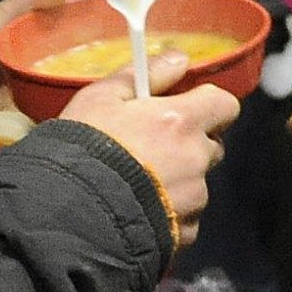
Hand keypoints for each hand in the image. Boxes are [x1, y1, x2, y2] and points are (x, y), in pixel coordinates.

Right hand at [65, 72, 237, 250]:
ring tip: (138, 185)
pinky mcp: (184, 233)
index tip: (186, 109)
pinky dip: (171, 214)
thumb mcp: (101, 97)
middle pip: (212, 146)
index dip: (209, 106)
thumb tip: (180, 58)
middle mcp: (195, 159)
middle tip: (153, 148)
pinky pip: (186, 218)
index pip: (225, 104)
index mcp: (181, 121)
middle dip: (190, 145)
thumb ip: (146, 73)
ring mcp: (193, 199)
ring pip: (198, 184)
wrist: (66, 213)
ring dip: (179, 182)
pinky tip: (139, 210)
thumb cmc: (81, 150)